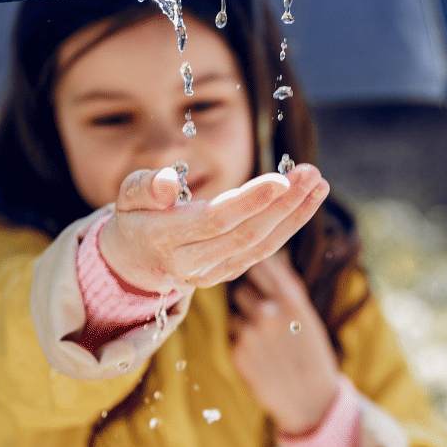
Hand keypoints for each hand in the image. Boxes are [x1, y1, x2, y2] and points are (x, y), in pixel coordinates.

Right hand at [98, 163, 329, 292]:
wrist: (136, 259)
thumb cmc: (136, 215)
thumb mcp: (128, 195)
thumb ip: (146, 187)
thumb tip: (167, 183)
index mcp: (164, 238)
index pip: (214, 220)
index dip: (250, 201)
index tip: (282, 179)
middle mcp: (190, 263)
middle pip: (246, 234)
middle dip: (284, 204)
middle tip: (311, 173)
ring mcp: (212, 273)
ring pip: (261, 246)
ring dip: (295, 215)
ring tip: (318, 184)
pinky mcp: (228, 273)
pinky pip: (263, 251)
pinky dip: (289, 225)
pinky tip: (307, 200)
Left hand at [229, 252, 340, 434]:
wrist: (311, 402)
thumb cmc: (312, 355)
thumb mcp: (308, 317)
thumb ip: (287, 288)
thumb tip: (271, 257)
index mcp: (290, 300)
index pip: (259, 265)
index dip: (254, 269)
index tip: (254, 273)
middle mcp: (268, 312)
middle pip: (241, 289)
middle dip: (249, 300)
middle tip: (265, 318)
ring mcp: (250, 333)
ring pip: (235, 313)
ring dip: (245, 322)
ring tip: (266, 342)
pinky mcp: (237, 352)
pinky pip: (233, 336)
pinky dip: (243, 343)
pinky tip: (260, 357)